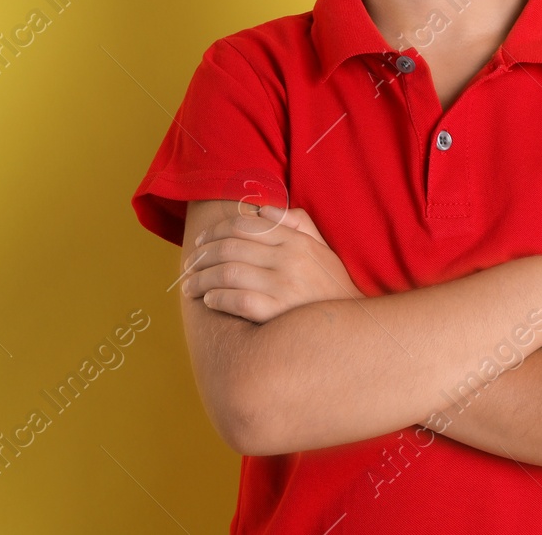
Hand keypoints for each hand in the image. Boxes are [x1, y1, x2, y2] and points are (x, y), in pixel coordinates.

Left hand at [184, 203, 363, 322]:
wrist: (352, 331)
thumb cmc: (331, 288)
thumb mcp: (321, 248)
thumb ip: (296, 223)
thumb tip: (261, 210)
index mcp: (297, 240)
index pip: (244, 226)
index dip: (215, 231)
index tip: (201, 242)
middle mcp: (290, 259)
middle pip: (231, 248)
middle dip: (202, 256)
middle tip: (189, 265)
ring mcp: (283, 287)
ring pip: (228, 273)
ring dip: (202, 279)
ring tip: (190, 286)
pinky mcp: (276, 313)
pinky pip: (236, 300)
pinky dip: (218, 298)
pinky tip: (209, 300)